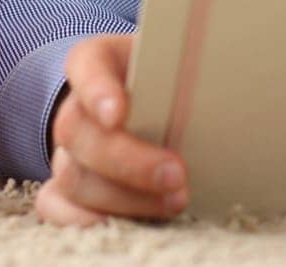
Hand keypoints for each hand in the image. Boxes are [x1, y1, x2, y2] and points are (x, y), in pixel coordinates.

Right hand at [34, 34, 189, 225]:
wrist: (160, 106)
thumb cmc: (173, 83)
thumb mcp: (181, 66)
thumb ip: (192, 69)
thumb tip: (229, 82)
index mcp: (101, 60)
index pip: (87, 64)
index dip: (97, 90)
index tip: (117, 113)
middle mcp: (77, 105)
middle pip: (75, 129)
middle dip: (127, 160)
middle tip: (176, 173)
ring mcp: (69, 149)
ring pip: (72, 175)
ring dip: (123, 197)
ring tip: (175, 200)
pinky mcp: (68, 185)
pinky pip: (55, 205)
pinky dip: (82, 219)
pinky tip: (124, 225)